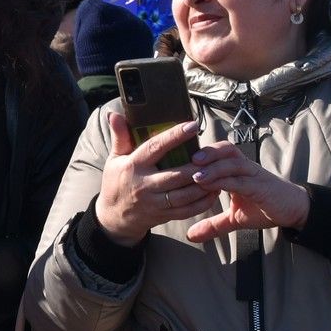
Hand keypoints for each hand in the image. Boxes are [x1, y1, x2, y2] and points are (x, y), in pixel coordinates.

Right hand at [95, 114, 216, 245]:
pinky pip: (187, 210)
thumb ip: (120, 136)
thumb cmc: (116, 182)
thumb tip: (115, 114)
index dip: (174, 136)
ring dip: (204, 185)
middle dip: (198, 166)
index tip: (193, 125)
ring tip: (218, 172)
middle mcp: (144, 185)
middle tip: (214, 155)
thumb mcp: (114, 159)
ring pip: (185, 195)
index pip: (155, 148)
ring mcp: (154, 203)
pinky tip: (213, 191)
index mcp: (133, 166)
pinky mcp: (162, 216)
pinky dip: (203, 202)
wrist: (113, 217)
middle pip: (176, 175)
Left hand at [183, 142, 309, 242]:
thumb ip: (213, 224)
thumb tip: (191, 235)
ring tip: (195, 175)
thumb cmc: (264, 208)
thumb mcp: (234, 219)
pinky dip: (227, 181)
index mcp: (236, 171)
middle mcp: (244, 168)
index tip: (178, 161)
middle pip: (225, 150)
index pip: (217, 155)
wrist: (293, 211)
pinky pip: (242, 180)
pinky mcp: (261, 187)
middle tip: (185, 161)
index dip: (199, 155)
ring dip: (214, 167)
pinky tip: (214, 186)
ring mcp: (254, 175)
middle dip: (206, 153)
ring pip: (233, 162)